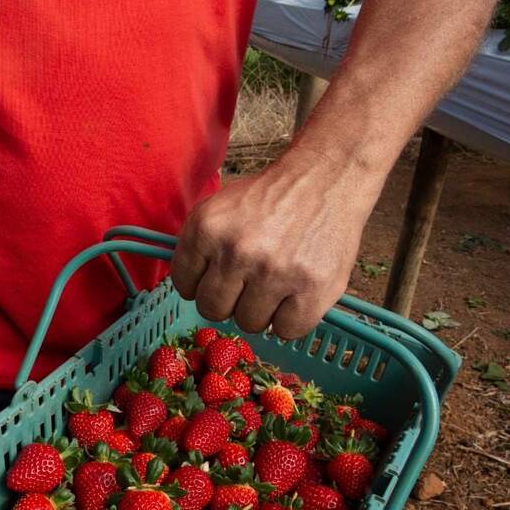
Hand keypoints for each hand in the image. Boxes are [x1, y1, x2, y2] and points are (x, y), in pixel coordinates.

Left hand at [170, 151, 380, 338]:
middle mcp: (238, 252)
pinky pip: (287, 331)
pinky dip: (291, 320)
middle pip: (213, 310)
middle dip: (228, 300)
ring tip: (276, 284)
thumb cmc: (269, 199)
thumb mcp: (218, 209)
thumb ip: (197, 247)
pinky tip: (295, 296)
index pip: (184, 286)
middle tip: (248, 283)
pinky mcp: (313, 289)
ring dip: (261, 310)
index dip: (201, 284)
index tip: (218, 277)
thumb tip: (189, 289)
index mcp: (206, 229)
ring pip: (249, 324)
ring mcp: (276, 272)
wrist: (325, 178)